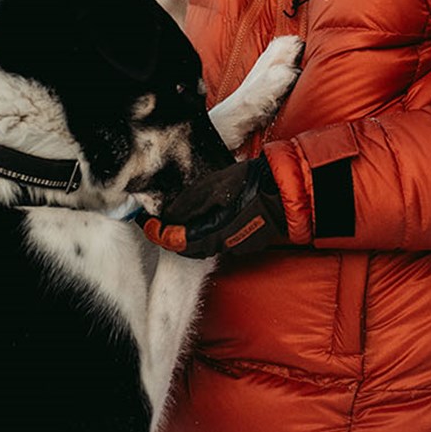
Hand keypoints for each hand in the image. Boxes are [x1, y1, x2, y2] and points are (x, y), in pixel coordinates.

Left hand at [141, 158, 287, 257]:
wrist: (284, 192)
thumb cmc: (250, 185)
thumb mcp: (213, 187)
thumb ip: (189, 204)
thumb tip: (170, 216)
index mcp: (210, 233)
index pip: (173, 239)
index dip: (156, 231)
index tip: (146, 223)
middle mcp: (221, 245)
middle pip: (186, 247)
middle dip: (170, 235)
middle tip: (158, 222)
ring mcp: (235, 246)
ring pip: (203, 245)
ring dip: (188, 235)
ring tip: (179, 219)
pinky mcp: (246, 242)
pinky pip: (219, 241)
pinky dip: (207, 232)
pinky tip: (207, 218)